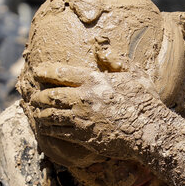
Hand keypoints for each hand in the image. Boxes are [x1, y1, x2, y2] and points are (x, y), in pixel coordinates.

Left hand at [28, 63, 164, 160]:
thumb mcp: (136, 75)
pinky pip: (59, 132)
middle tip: (34, 97)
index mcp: (94, 81)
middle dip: (39, 96)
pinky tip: (46, 129)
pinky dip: (49, 130)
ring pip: (51, 115)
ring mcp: (82, 119)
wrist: (151, 132)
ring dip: (41, 113)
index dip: (45, 72)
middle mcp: (84, 98)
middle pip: (50, 95)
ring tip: (36, 112)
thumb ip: (117, 61)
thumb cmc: (146, 102)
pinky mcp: (84, 137)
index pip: (61, 73)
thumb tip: (101, 49)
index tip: (37, 72)